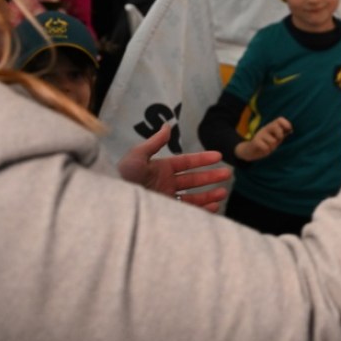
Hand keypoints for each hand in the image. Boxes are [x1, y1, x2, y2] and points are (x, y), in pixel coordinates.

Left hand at [116, 122, 232, 211]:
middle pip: (193, 180)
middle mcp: (166, 184)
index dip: (202, 159)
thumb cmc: (123, 176)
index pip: (186, 163)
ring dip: (208, 194)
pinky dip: (201, 210)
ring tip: (223, 192)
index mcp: (161, 169)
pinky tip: (213, 207)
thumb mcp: (137, 156)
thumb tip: (167, 126)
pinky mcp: (166, 215)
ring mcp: (167, 200)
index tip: (218, 156)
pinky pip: (187, 212)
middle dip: (211, 177)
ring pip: (193, 197)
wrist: (112, 203)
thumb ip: (155, 142)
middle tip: (228, 174)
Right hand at [234, 116, 292, 161]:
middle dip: (279, 135)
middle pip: (275, 126)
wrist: (250, 151)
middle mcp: (265, 128)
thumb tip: (290, 130)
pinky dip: (266, 150)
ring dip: (272, 146)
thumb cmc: (266, 143)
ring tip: (268, 146)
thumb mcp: (275, 138)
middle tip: (277, 140)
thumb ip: (282, 134)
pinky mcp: (255, 142)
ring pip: (272, 141)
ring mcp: (260, 134)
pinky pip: (266, 147)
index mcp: (272, 126)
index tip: (288, 130)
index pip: (280, 119)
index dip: (286, 124)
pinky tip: (263, 149)